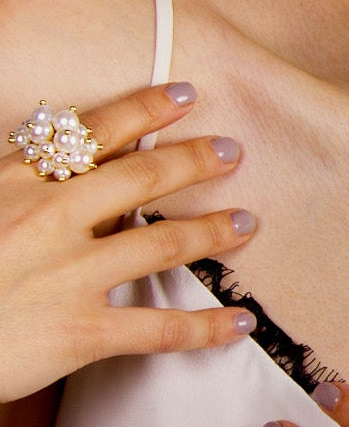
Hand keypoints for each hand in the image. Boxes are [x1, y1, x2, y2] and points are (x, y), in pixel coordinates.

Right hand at [0, 84, 256, 402]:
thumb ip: (20, 183)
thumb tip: (65, 168)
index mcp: (15, 183)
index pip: (92, 133)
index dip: (144, 110)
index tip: (184, 94)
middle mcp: (47, 219)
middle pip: (141, 179)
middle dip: (194, 161)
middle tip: (232, 151)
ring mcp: (67, 275)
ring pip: (162, 246)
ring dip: (212, 231)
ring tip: (247, 222)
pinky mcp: (79, 332)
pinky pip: (160, 329)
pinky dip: (207, 327)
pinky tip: (241, 321)